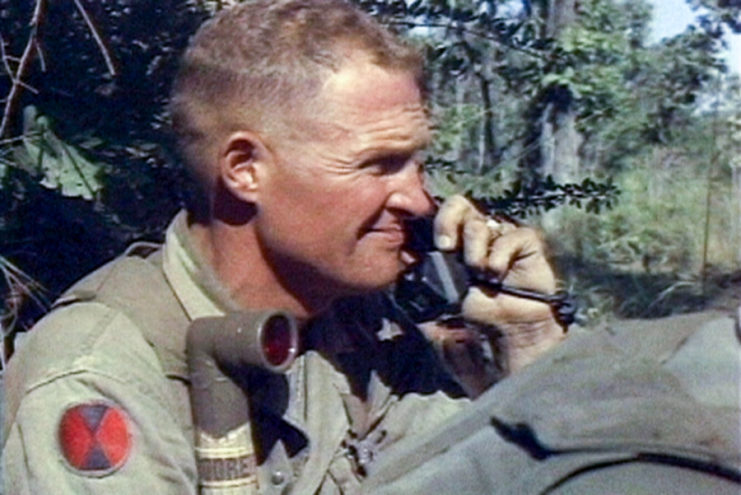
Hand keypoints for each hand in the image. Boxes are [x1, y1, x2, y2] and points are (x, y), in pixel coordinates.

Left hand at [433, 195, 564, 372]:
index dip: (434, 223)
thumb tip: (402, 282)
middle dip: (448, 221)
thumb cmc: (476, 339)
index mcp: (452, 257)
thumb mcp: (435, 326)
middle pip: (460, 206)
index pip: (439, 221)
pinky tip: (497, 274)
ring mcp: (501, 245)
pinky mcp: (528, 250)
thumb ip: (419, 306)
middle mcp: (476, 245)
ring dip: (475, 248)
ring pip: (481, 222)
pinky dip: (501, 252)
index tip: (432, 244)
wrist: (512, 354)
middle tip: (447, 247)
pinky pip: (514, 234)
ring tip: (480, 274)